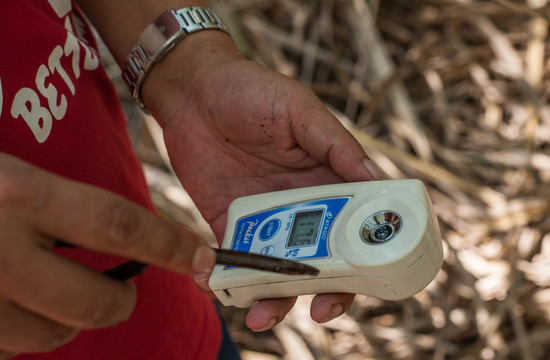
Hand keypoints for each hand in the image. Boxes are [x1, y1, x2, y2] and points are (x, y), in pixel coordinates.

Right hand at [0, 154, 214, 357]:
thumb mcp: (7, 167)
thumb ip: (54, 187)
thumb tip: (116, 209)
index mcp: (21, 194)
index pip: (119, 224)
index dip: (169, 245)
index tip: (201, 256)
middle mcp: (1, 250)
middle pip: (96, 301)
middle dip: (122, 302)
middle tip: (123, 292)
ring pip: (53, 333)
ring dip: (70, 319)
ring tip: (58, 293)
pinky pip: (11, 350)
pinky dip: (23, 333)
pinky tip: (14, 303)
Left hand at [143, 32, 381, 330]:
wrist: (194, 91)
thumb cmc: (252, 91)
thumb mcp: (300, 110)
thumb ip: (336, 145)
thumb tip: (377, 181)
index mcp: (328, 181)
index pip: (356, 227)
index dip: (366, 259)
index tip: (366, 282)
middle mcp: (301, 207)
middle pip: (322, 261)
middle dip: (323, 292)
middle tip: (317, 312)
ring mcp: (265, 220)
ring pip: (278, 271)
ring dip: (272, 298)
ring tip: (258, 313)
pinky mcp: (228, 224)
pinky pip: (231, 261)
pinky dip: (224, 280)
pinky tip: (213, 285)